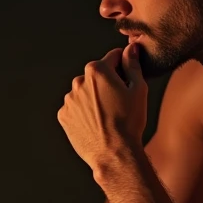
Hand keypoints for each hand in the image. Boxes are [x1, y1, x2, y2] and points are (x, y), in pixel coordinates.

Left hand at [58, 44, 147, 171]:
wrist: (114, 154)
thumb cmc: (129, 122)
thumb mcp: (138, 90)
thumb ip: (133, 65)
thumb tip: (131, 48)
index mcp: (97, 70)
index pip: (113, 57)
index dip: (124, 66)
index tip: (128, 78)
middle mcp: (78, 81)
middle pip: (97, 75)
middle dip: (107, 83)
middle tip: (120, 102)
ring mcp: (69, 100)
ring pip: (85, 92)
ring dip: (94, 98)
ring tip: (108, 116)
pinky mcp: (64, 116)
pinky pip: (76, 108)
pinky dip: (84, 113)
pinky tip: (97, 124)